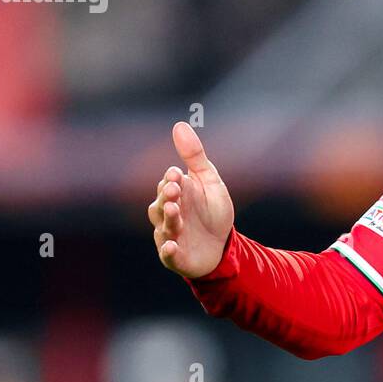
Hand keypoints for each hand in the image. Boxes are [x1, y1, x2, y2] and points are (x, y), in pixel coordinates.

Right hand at [149, 122, 234, 277]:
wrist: (222, 246)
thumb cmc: (212, 212)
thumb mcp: (209, 181)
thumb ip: (194, 156)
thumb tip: (179, 124)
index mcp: (175, 194)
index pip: (168, 184)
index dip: (171, 179)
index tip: (176, 173)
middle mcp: (167, 214)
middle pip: (160, 204)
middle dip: (167, 196)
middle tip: (174, 188)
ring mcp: (170, 236)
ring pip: (163, 227)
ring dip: (167, 219)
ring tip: (174, 210)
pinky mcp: (176, 257)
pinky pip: (168, 255)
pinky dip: (168, 251)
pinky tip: (172, 246)